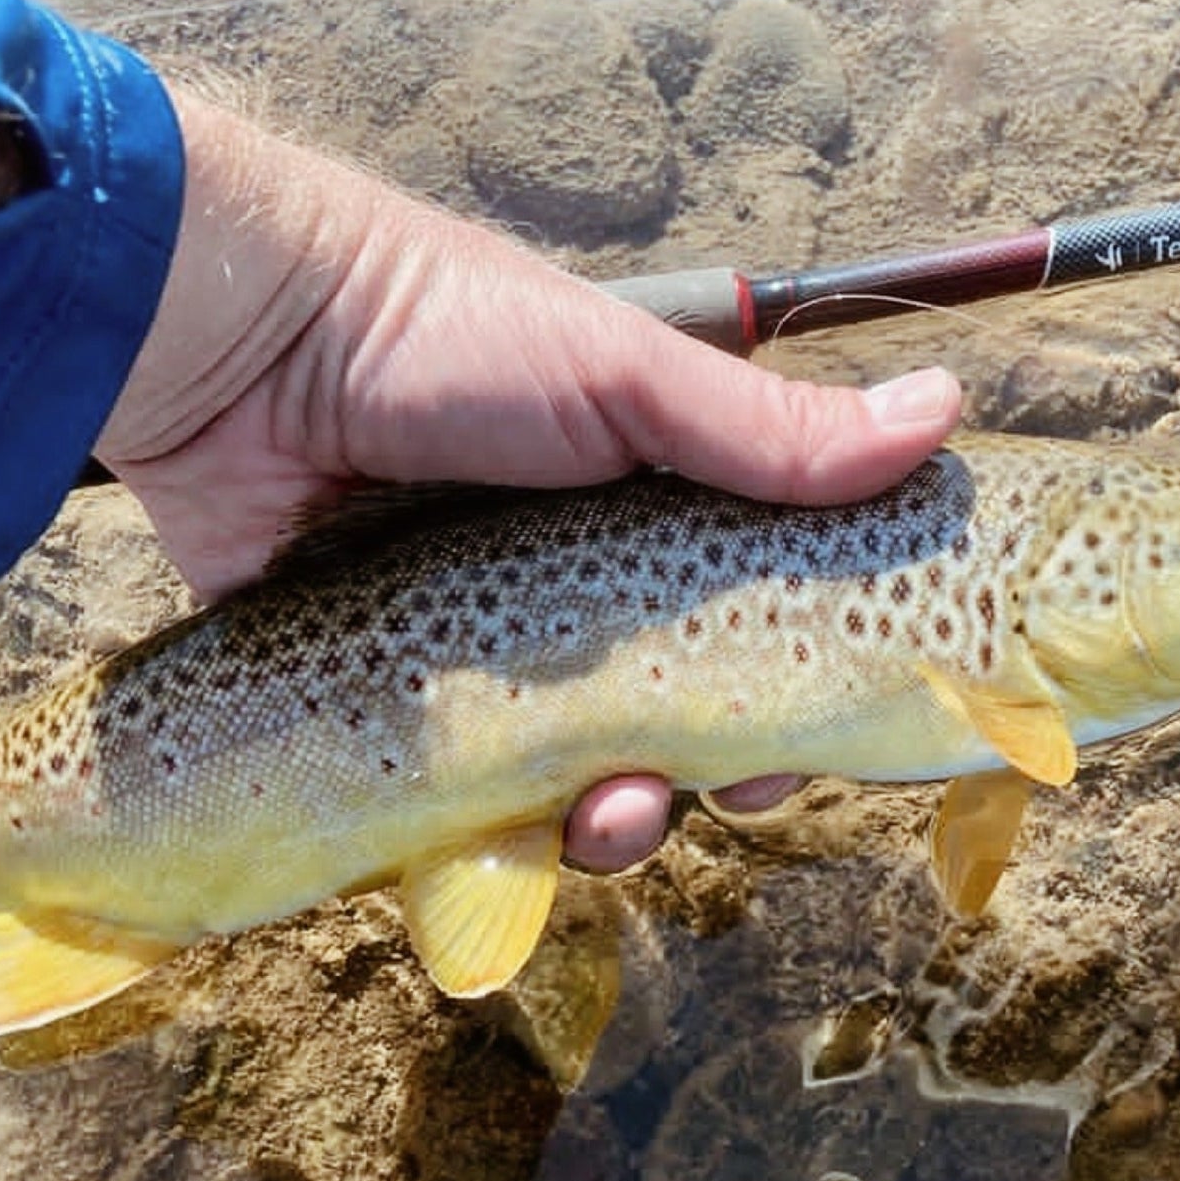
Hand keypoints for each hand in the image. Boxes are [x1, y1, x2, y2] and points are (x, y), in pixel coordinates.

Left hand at [95, 92, 960, 873]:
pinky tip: (508, 844)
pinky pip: (454, 798)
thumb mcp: (624, 379)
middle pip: (665, 719)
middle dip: (703, 775)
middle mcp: (565, 593)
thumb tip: (944, 410)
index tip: (821, 733)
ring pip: (568, 777)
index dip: (790, 689)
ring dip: (612, 819)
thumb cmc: (444, 336)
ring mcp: (474, 653)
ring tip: (607, 819)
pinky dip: (491, 835)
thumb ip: (770, 431)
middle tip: (715, 792)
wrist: (235, 344)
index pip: (744, 622)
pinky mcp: (384, 699)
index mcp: (639, 517)